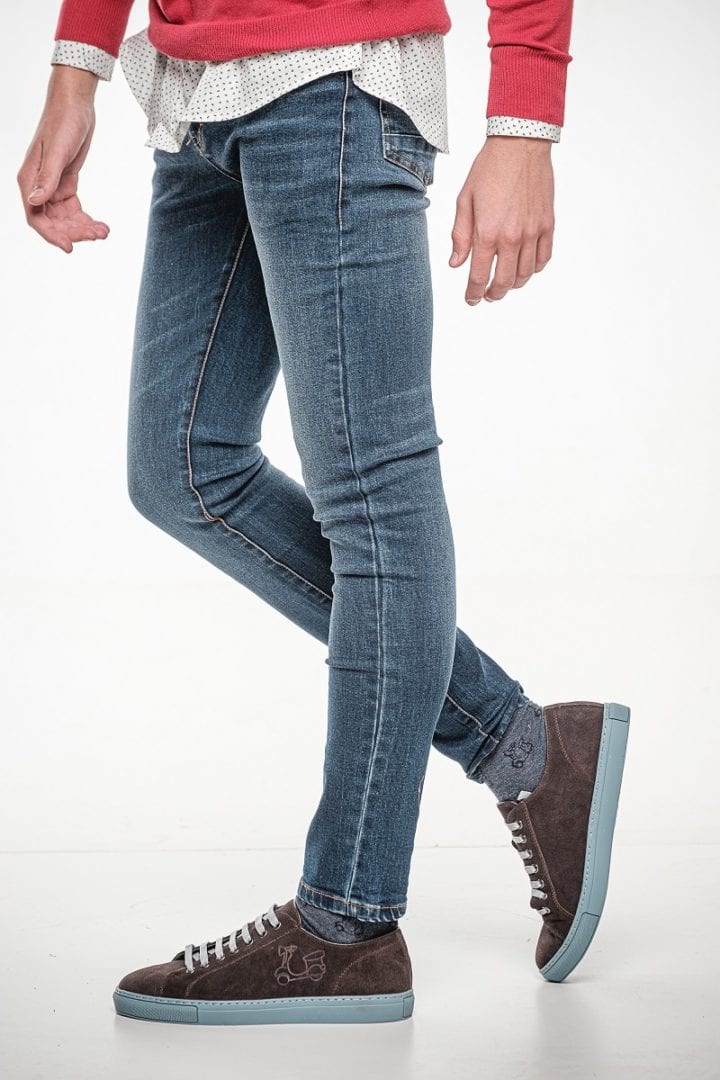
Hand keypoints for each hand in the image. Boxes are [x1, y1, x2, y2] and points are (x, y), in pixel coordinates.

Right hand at [17, 65, 109, 253]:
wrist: (76, 104)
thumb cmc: (63, 122)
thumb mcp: (57, 152)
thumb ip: (47, 179)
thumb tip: (35, 202)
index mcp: (29, 179)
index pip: (35, 216)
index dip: (51, 234)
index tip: (70, 247)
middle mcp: (38, 185)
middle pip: (53, 222)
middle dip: (74, 232)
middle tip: (97, 235)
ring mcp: (52, 186)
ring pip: (65, 219)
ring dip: (83, 228)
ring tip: (103, 231)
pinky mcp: (66, 183)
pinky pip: (74, 210)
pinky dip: (87, 219)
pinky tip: (102, 225)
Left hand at [449, 136, 554, 304]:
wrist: (520, 144)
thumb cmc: (489, 169)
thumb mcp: (464, 201)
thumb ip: (460, 236)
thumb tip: (456, 263)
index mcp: (487, 232)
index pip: (479, 276)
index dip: (473, 293)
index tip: (471, 299)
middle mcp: (512, 237)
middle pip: (504, 281)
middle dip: (494, 294)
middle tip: (488, 296)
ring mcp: (533, 232)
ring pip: (525, 274)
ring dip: (514, 285)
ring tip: (505, 284)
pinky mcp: (547, 224)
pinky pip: (543, 258)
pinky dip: (534, 269)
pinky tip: (525, 268)